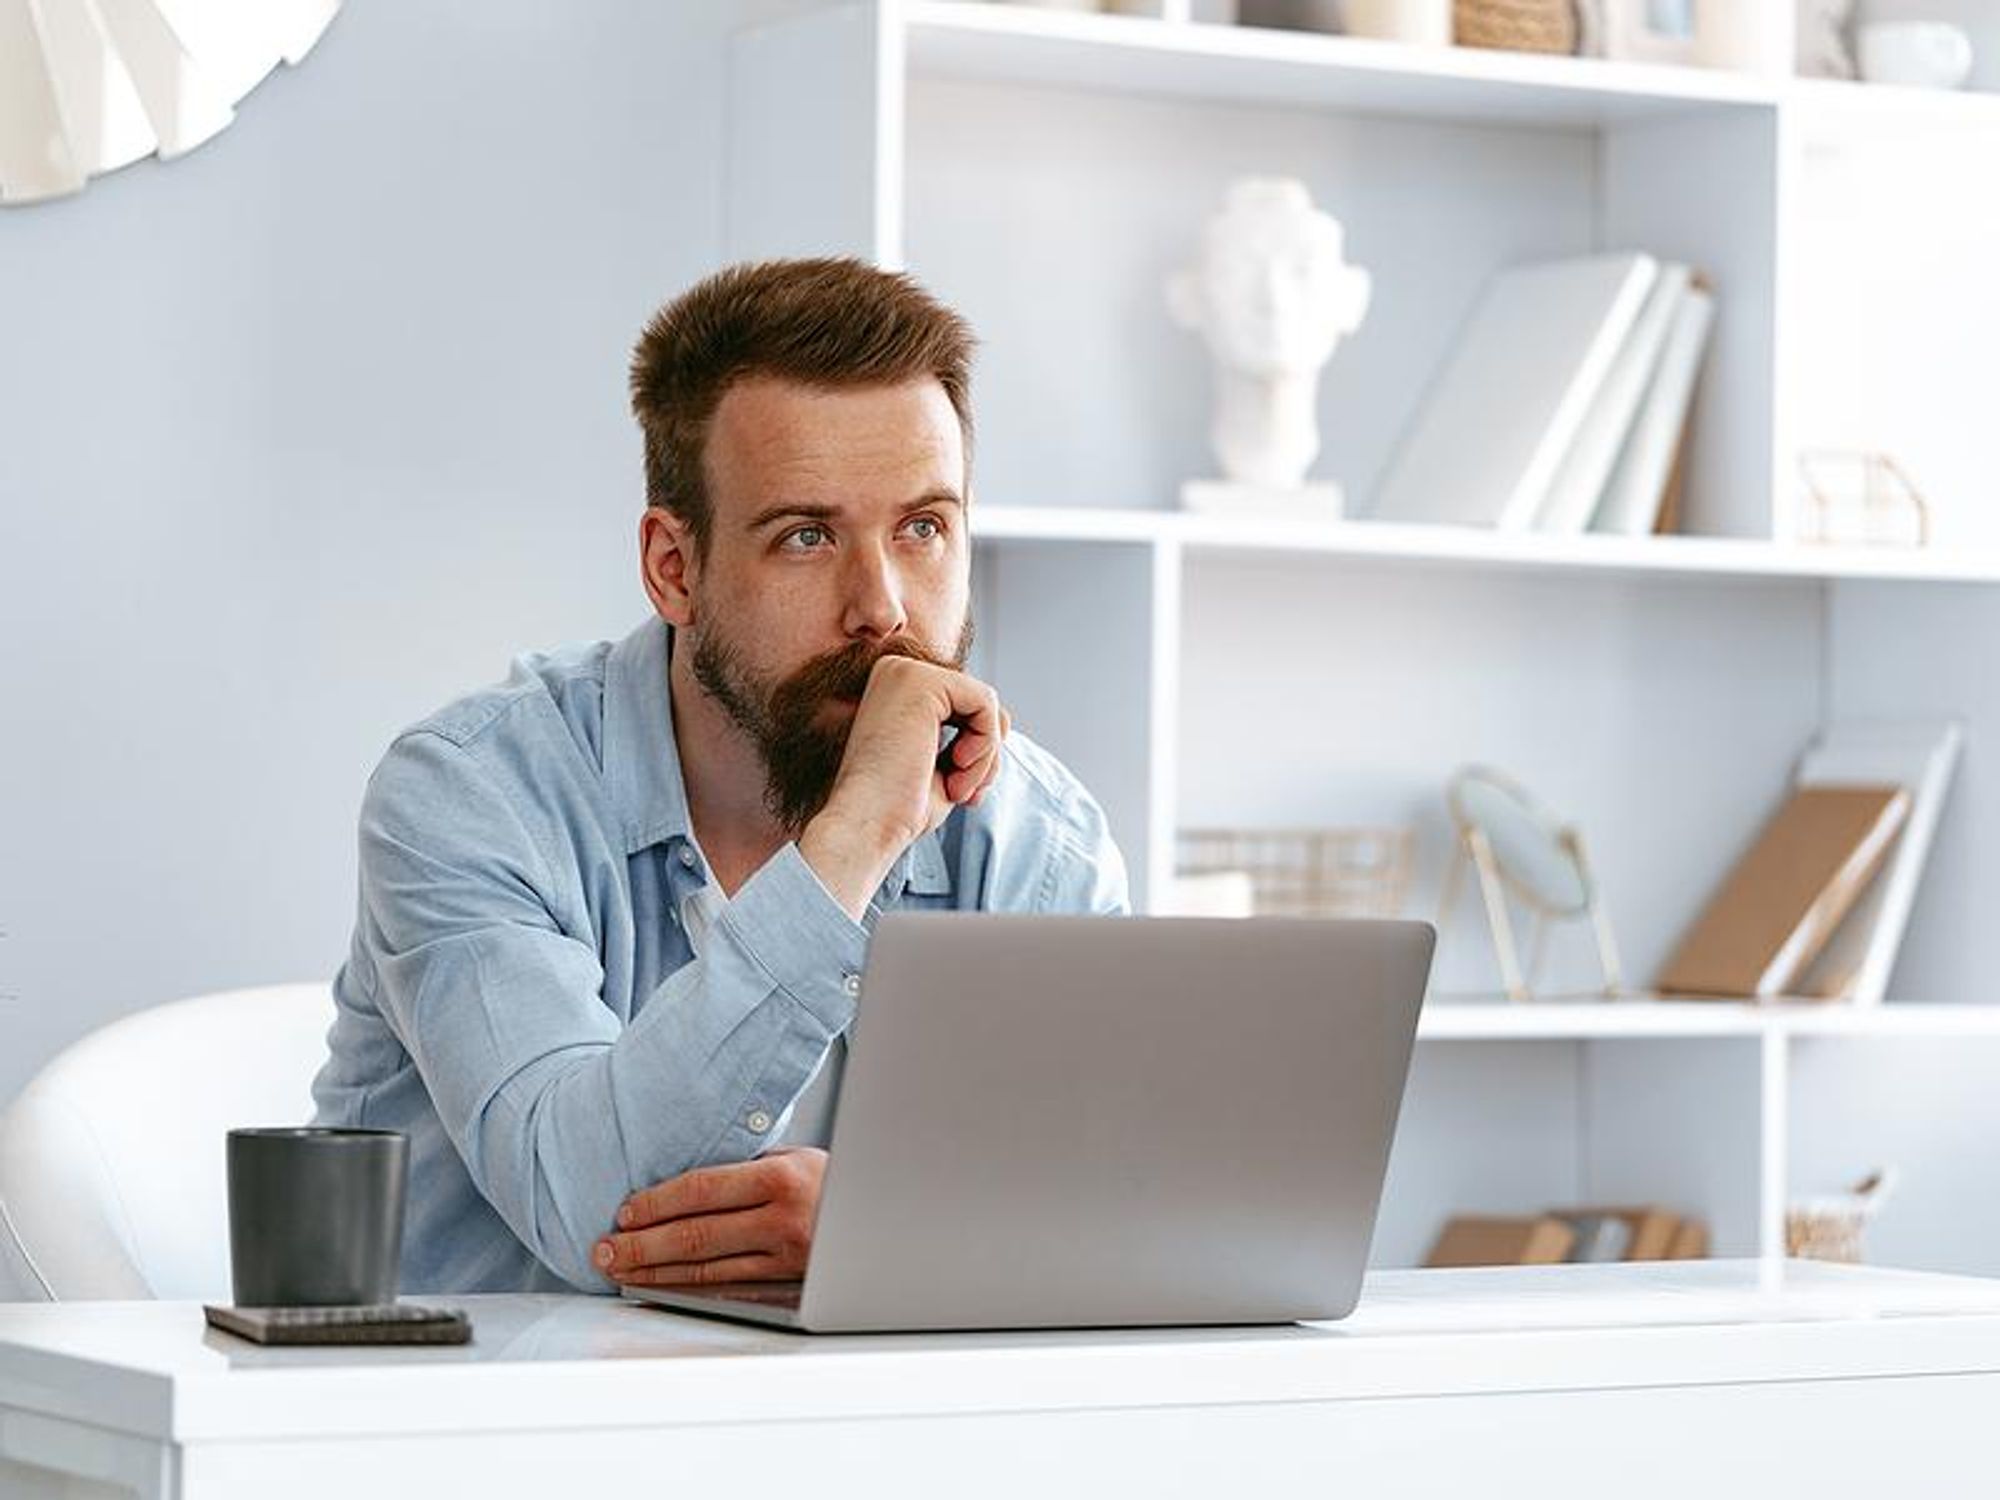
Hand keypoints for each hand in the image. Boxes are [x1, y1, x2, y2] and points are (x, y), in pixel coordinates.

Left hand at [592, 1148, 825, 1286]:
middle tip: (605, 1247)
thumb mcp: (793, 1157)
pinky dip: (683, 1285)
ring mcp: (784, 1256)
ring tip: (619, 1266)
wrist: (879, 1217)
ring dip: (653, 1268)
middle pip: (694, 1233)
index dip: (656, 1202)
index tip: (624, 1210)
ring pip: (704, 1267)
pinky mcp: (784, 1283)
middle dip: (641, 1242)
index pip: (701, 1189)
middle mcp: (783, 1218)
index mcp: (781, 1177)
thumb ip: (744, 1167)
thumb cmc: (832, 1181)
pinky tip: (659, 1281)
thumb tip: (682, 1177)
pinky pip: (724, 1285)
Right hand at [799, 656, 1008, 916]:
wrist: (867, 825)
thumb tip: (1003, 720)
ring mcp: (906, 672)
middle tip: (962, 792)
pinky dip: (985, 745)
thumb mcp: (942, 763)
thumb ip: (967, 735)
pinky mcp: (921, 681)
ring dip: (985, 757)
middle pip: (980, 703)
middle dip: (985, 755)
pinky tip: (956, 769)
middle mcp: (897, 671)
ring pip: (987, 704)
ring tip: (957, 787)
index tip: (958, 790)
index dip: (979, 752)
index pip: (967, 707)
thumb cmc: (898, 807)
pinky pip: (986, 703)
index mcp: (897, 690)